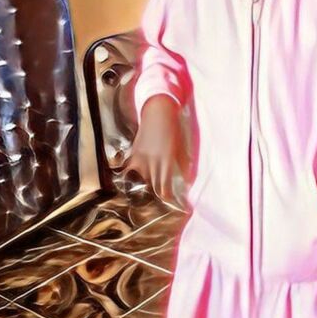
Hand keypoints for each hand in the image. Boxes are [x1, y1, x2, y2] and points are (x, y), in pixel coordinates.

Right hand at [125, 95, 189, 209]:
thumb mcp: (181, 148)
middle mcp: (152, 162)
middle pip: (152, 187)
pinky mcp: (133, 153)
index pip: (164, 188)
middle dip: (157, 195)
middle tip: (160, 202)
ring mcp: (140, 158)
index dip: (167, 198)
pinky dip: (130, 176)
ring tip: (146, 193)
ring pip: (140, 180)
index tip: (170, 204)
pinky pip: (129, 171)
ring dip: (145, 186)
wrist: (158, 113)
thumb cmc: (173, 130)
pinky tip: (131, 182)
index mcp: (166, 161)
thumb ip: (183, 166)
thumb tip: (187, 182)